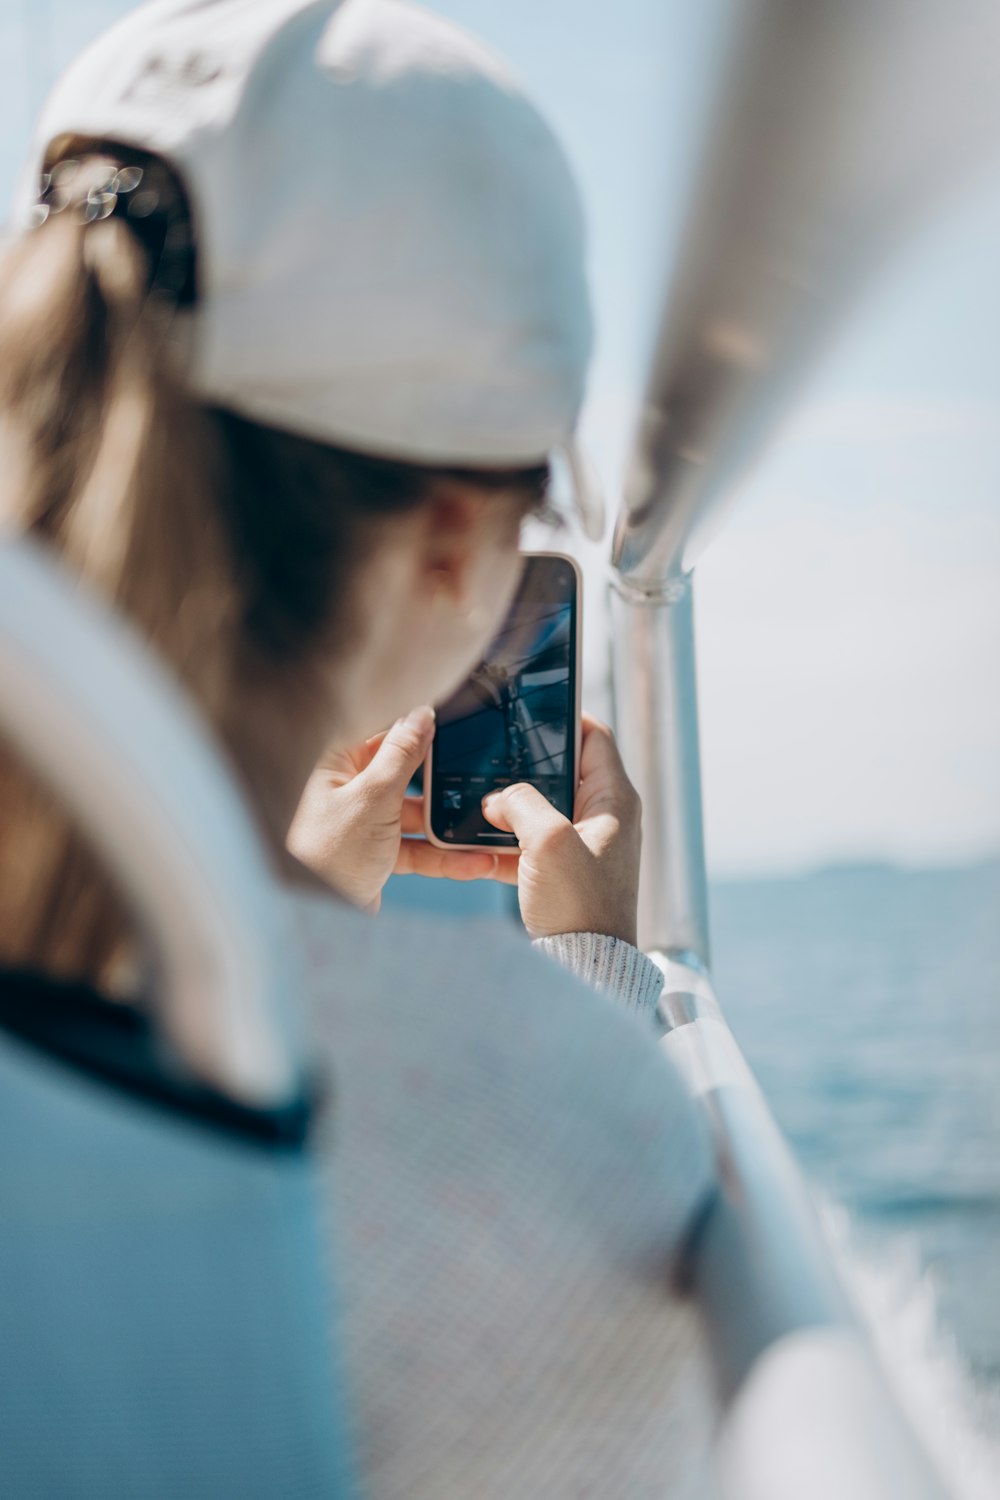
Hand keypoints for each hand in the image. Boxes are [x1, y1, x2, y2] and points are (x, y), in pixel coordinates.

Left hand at [288, 706, 495, 911]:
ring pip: (417, 817)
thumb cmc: (326, 855)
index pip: (384, 735)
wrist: (318, 918)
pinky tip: (474, 861)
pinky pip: (419, 850)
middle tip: (478, 782)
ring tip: (485, 829)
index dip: (418, 730)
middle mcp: (352, 791)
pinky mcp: (380, 855)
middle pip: (408, 777)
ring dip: (451, 827)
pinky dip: (445, 857)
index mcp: (339, 765)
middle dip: (443, 785)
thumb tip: (421, 716)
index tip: (455, 725)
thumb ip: (401, 756)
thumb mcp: (372, 797)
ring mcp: (367, 824)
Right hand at [482, 715, 640, 943]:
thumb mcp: (548, 840)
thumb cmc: (579, 905)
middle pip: (562, 770)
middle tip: (491, 751)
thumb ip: (521, 803)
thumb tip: (498, 797)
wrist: (583, 966)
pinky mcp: (564, 872)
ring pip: (541, 807)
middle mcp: (605, 818)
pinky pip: (531, 842)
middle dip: (525, 764)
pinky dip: (506, 840)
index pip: (594, 736)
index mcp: (614, 800)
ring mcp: (585, 845)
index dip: (564, 717)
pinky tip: (474, 843)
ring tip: (475, 796)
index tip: (529, 707)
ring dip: (510, 804)